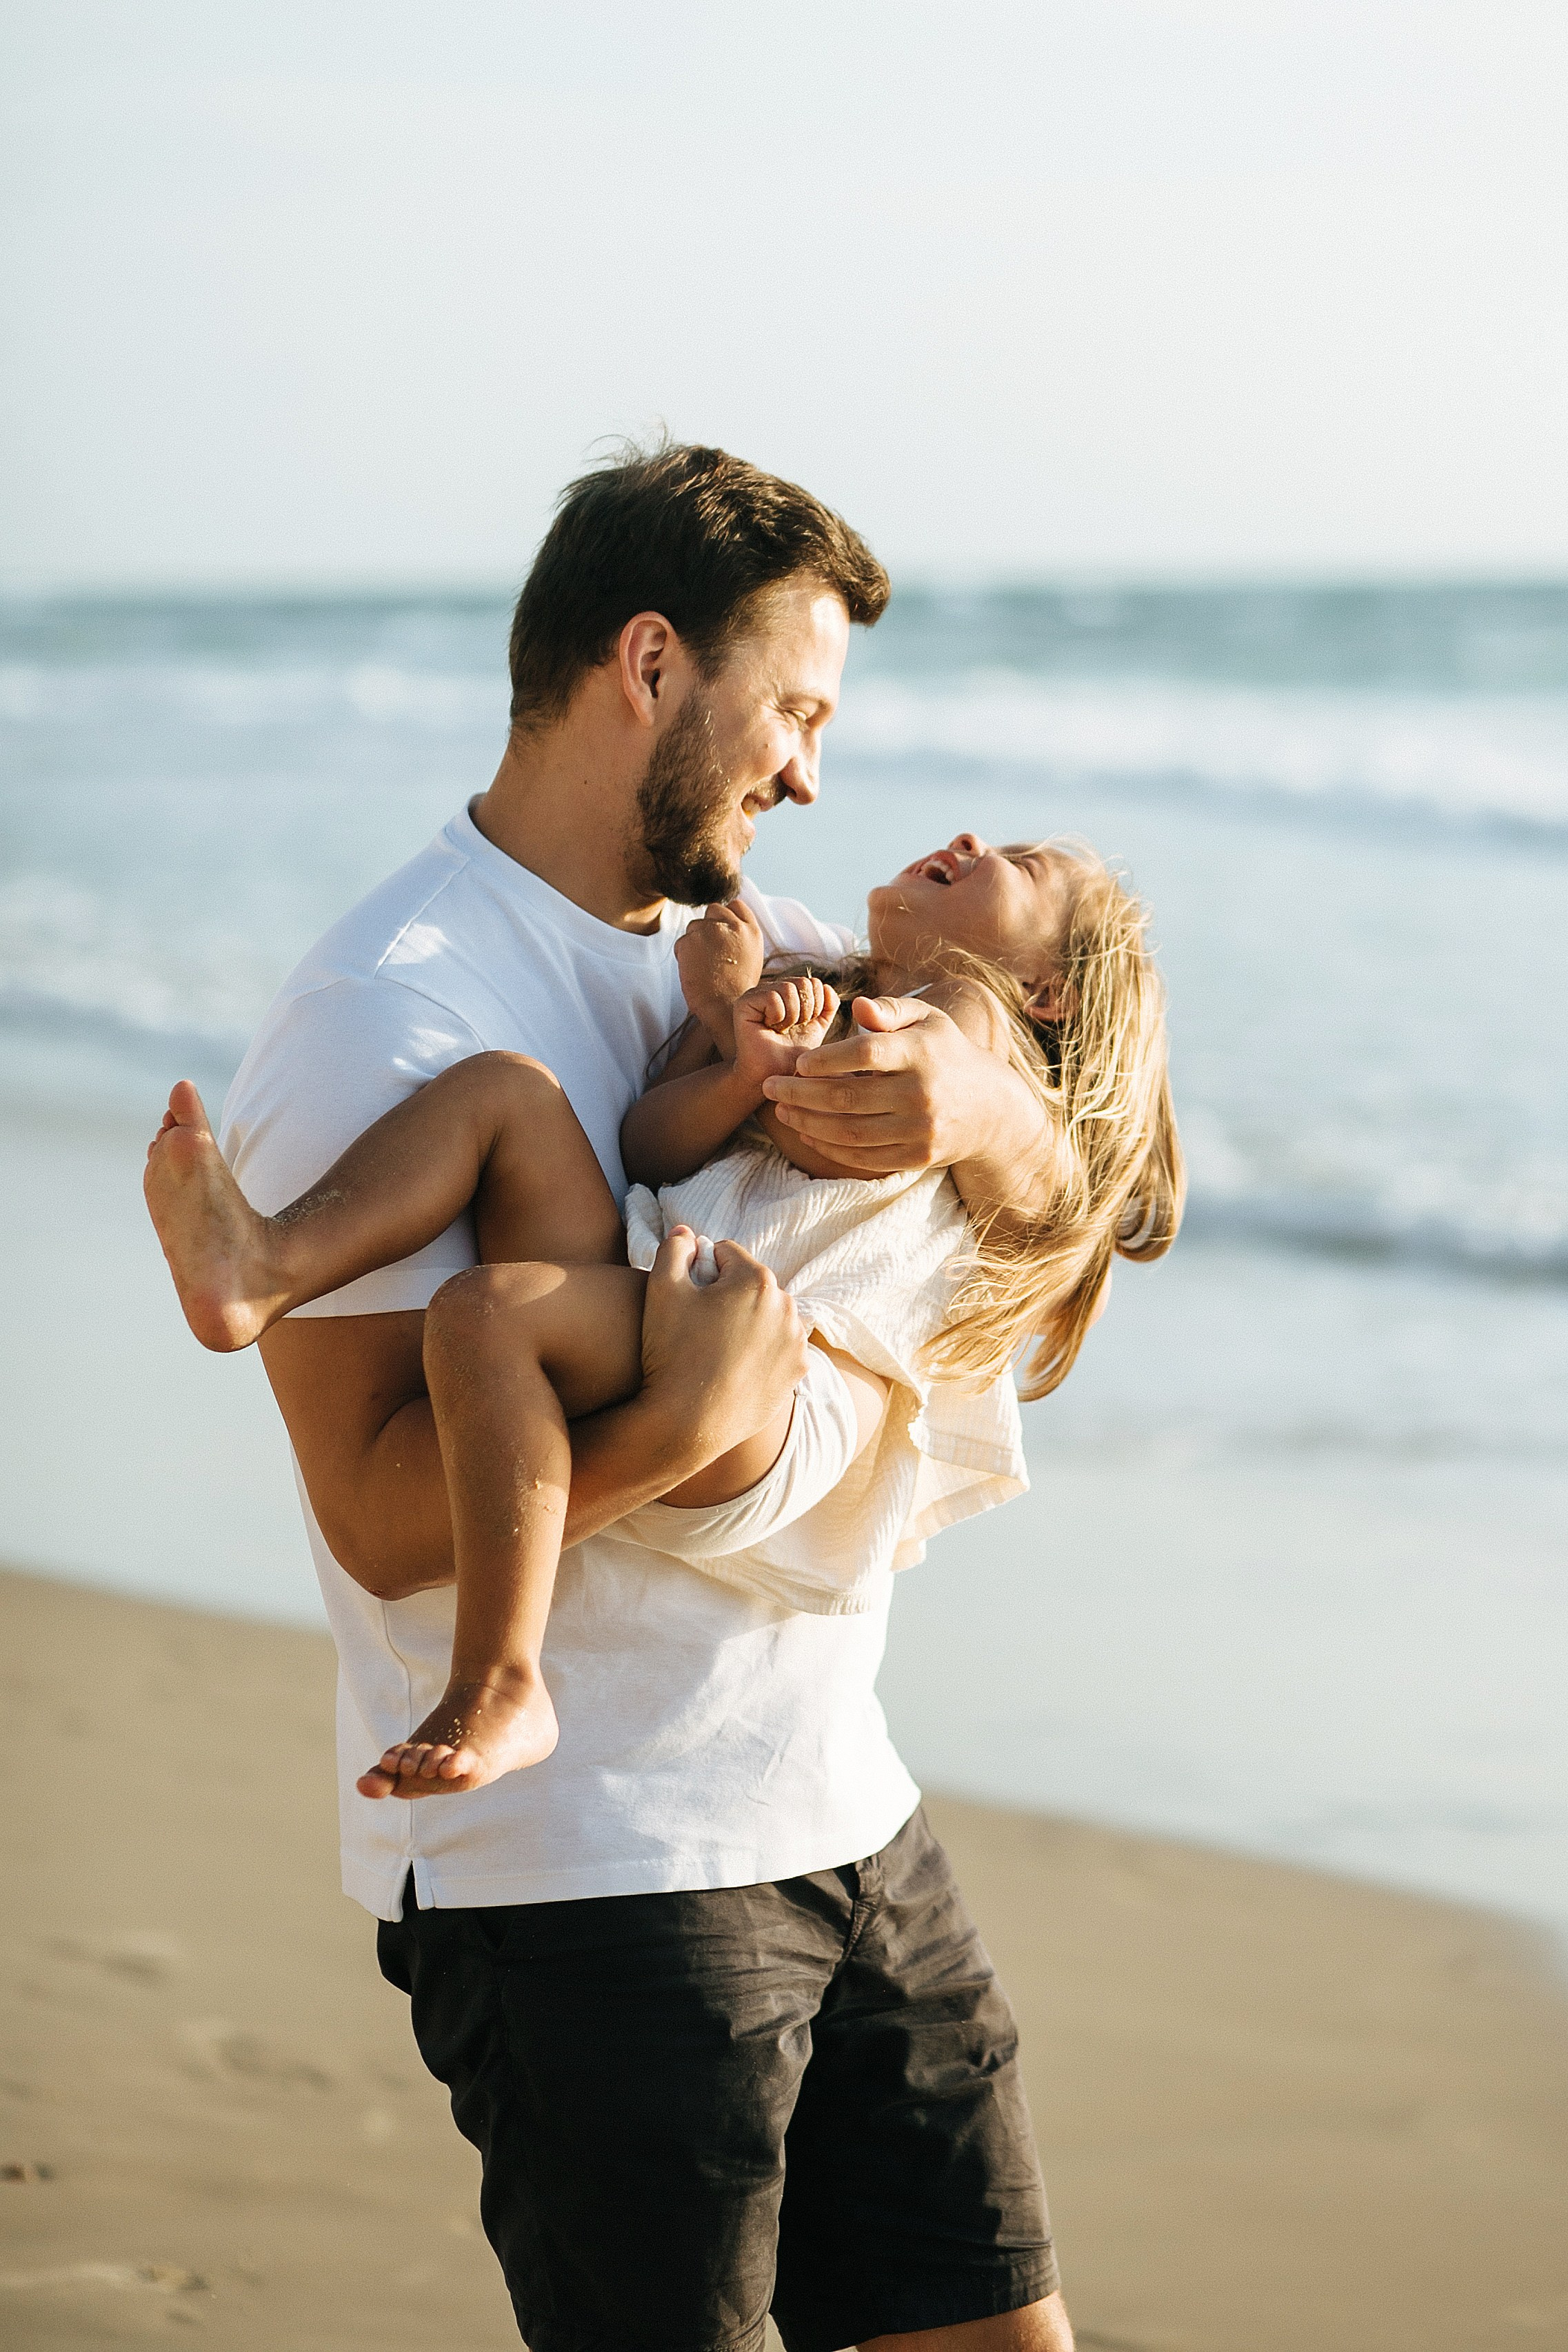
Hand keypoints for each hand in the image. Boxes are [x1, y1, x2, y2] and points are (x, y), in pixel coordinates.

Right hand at [638, 1225, 807, 1457]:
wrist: (686, 1423)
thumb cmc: (670, 1353)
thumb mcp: (660, 1289)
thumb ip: (673, 1249)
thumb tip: (687, 1232)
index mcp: (756, 1280)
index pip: (725, 1254)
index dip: (700, 1270)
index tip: (688, 1296)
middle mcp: (786, 1307)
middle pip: (750, 1285)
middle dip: (727, 1296)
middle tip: (698, 1325)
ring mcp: (796, 1343)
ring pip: (766, 1317)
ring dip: (746, 1322)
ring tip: (715, 1348)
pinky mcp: (797, 1373)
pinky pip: (777, 1349)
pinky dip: (759, 1352)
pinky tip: (733, 1367)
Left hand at [675, 900, 765, 1043]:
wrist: (725, 1008)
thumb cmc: (737, 990)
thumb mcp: (750, 956)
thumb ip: (739, 936)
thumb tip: (723, 924)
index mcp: (751, 930)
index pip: (735, 905)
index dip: (726, 917)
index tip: (723, 933)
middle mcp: (732, 926)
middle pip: (712, 911)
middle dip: (708, 926)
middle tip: (710, 952)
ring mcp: (711, 931)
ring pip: (694, 926)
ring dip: (695, 941)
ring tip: (704, 966)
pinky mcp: (690, 941)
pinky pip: (681, 942)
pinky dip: (683, 955)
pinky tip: (695, 971)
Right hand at [731, 976, 839, 1091]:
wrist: (775, 1076)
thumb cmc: (793, 1054)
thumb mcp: (817, 1027)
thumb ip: (827, 1006)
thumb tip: (826, 986)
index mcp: (786, 991)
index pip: (813, 983)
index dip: (816, 1007)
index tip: (803, 1026)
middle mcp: (769, 988)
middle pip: (802, 983)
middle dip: (805, 1011)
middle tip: (791, 1029)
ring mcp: (755, 994)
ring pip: (788, 988)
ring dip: (791, 1016)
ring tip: (780, 1030)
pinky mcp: (744, 1004)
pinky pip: (773, 997)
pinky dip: (778, 1017)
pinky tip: (769, 1029)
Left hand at [761, 995, 1045, 1194]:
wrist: (990, 1108)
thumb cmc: (945, 1052)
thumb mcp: (927, 1019)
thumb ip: (890, 1009)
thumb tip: (856, 1007)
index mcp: (921, 1053)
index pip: (865, 1054)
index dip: (826, 1060)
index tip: (798, 1062)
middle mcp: (922, 1093)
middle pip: (848, 1097)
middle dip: (800, 1093)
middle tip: (770, 1087)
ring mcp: (920, 1130)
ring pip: (850, 1131)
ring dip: (808, 1122)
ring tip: (782, 1109)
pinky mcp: (917, 1157)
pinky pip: (863, 1156)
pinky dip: (829, 1147)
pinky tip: (807, 1131)